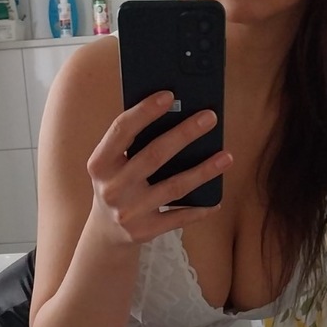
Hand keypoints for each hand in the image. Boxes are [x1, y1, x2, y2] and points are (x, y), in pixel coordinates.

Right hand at [86, 90, 232, 244]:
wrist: (105, 232)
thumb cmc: (118, 185)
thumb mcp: (114, 165)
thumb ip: (134, 143)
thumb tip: (175, 113)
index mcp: (100, 163)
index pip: (122, 130)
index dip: (145, 111)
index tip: (170, 95)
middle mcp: (112, 188)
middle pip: (154, 155)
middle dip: (185, 134)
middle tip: (210, 117)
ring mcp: (129, 212)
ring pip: (174, 187)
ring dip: (204, 171)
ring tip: (227, 156)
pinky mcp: (145, 231)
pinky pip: (180, 217)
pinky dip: (200, 209)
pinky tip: (217, 199)